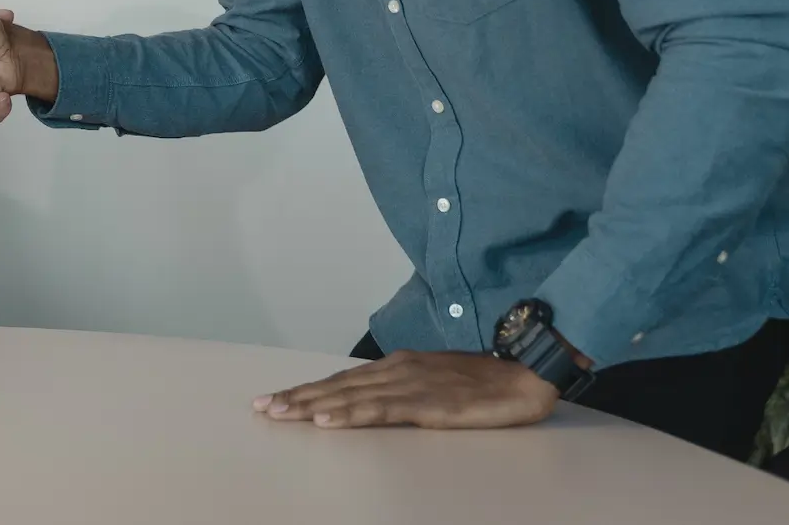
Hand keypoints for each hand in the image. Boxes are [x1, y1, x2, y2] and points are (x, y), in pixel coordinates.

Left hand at [253, 350, 558, 429]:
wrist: (526, 371)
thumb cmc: (485, 382)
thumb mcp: (435, 384)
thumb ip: (404, 391)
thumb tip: (373, 402)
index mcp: (398, 367)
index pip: (343, 381)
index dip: (307, 391)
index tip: (276, 399)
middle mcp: (397, 371)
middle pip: (337, 387)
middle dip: (297, 398)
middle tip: (262, 408)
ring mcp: (410, 385)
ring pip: (350, 397)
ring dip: (312, 406)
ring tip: (281, 414)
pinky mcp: (427, 404)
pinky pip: (381, 410)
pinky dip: (350, 414)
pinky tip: (327, 421)